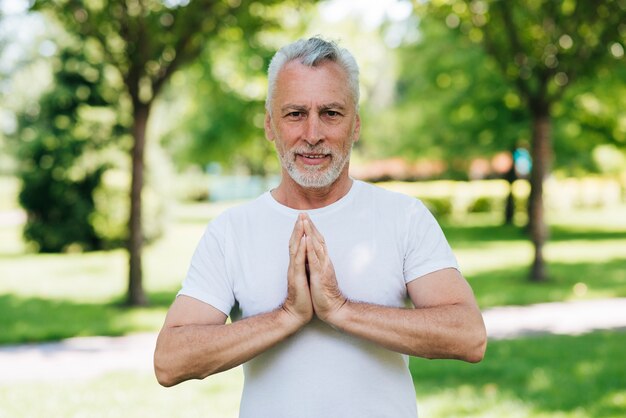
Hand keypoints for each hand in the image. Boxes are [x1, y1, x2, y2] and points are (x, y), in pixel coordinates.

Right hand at [281, 214, 312, 328]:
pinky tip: (304, 239)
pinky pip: (299, 261)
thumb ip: (304, 267)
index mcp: (297, 265)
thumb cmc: (303, 297)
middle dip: (298, 227)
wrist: (297, 313)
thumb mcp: (304, 278)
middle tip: (301, 213)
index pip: (298, 245)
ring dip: (299, 234)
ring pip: (296, 248)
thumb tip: (307, 258)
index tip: (304, 218)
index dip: (300, 231)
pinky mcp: (297, 278)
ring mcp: (294, 271)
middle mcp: (294, 265)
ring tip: (301, 221)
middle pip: (295, 242)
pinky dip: (302, 249)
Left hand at [302, 214, 346, 322]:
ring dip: (310, 232)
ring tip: (304, 220)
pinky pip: (315, 259)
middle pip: (318, 239)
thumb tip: (312, 257)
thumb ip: (318, 265)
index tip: (305, 219)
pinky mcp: (320, 275)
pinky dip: (310, 248)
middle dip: (310, 226)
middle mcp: (324, 261)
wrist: (333, 309)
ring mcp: (323, 267)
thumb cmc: (325, 294)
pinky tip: (307, 239)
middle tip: (304, 213)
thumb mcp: (319, 276)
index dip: (311, 230)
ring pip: (316, 246)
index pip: (317, 242)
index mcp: (323, 261)